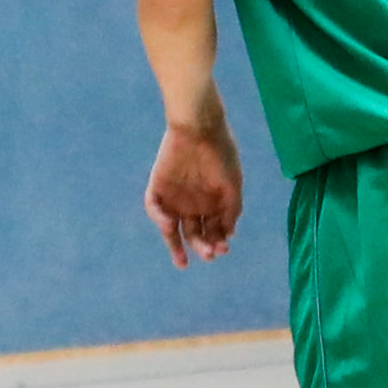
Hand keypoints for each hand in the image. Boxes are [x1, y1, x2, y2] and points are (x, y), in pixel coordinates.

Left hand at [148, 114, 244, 264]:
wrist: (199, 126)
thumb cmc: (220, 153)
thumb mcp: (233, 183)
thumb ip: (231, 209)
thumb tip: (229, 234)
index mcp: (212, 203)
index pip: (213, 231)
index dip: (217, 243)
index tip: (223, 248)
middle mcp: (192, 204)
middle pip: (194, 233)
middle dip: (202, 246)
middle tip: (209, 254)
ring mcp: (174, 197)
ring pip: (171, 229)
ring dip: (176, 246)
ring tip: (182, 261)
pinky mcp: (157, 187)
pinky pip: (154, 208)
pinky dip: (159, 218)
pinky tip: (168, 224)